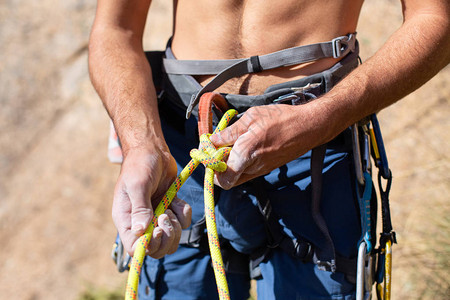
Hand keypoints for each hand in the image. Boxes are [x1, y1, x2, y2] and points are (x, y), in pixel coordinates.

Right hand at [112, 147, 191, 257]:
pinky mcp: (170, 208)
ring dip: (176, 226)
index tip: (158, 230)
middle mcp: (141, 222)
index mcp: (127, 220)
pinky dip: (183, 212)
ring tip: (170, 206)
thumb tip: (142, 232)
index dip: (149, 246)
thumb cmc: (139, 164)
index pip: (135, 248)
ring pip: (172, 239)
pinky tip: (176, 199)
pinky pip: (182, 221)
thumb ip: (140, 208)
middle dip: (166, 238)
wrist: (152, 149)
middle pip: (156, 249)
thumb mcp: (138, 184)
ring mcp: (156, 216)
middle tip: (166, 216)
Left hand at [209, 103, 327, 188]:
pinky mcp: (267, 169)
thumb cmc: (282, 118)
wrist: (309, 127)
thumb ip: (230, 131)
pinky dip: (238, 163)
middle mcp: (253, 166)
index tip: (205, 149)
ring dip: (227, 165)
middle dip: (216, 166)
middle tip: (214, 148)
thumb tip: (213, 140)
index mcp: (247, 153)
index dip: (209, 165)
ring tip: (228, 145)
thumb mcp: (252, 117)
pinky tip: (241, 146)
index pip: (221, 175)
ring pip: (235, 176)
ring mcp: (261, 170)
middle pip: (225, 179)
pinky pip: (246, 172)